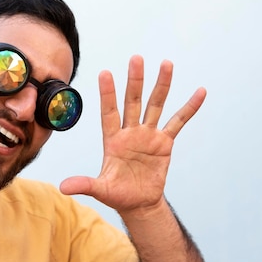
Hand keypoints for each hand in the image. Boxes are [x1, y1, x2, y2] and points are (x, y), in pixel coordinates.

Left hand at [60, 55, 205, 214]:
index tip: (104, 73)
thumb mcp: (100, 190)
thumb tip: (62, 188)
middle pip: (132, 102)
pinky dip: (189, 108)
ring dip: (161, 85)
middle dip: (134, 81)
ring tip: (166, 63)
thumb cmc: (117, 194)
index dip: (107, 94)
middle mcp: (130, 132)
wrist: (138, 203)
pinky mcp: (164, 143)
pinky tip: (199, 92)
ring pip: (155, 105)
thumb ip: (84, 184)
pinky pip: (178, 122)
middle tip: (136, 59)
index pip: (108, 112)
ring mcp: (148, 135)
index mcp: (112, 140)